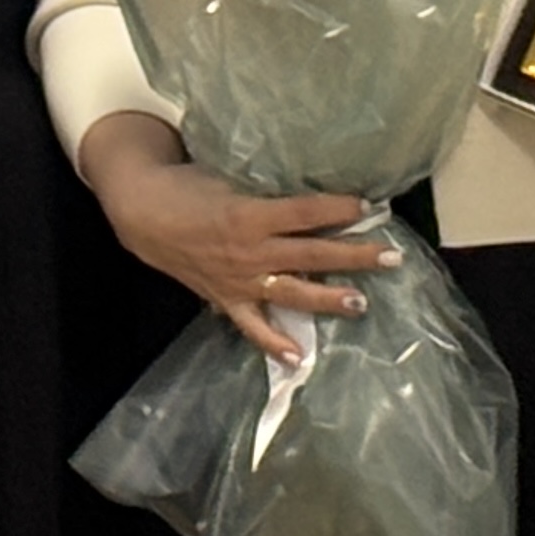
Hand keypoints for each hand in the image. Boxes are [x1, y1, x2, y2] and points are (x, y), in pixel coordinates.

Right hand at [78, 111, 398, 363]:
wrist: (144, 214)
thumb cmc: (188, 188)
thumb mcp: (228, 179)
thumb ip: (266, 193)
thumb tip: (308, 195)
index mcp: (250, 215)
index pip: (305, 213)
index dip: (339, 209)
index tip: (368, 205)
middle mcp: (251, 252)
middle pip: (311, 254)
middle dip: (353, 255)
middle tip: (389, 256)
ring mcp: (239, 280)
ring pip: (292, 293)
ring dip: (327, 298)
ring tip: (360, 302)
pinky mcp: (226, 299)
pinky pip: (253, 326)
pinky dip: (274, 343)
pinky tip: (298, 356)